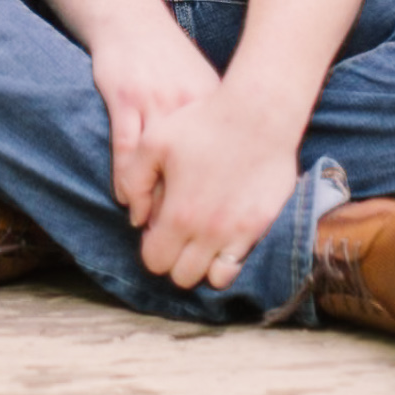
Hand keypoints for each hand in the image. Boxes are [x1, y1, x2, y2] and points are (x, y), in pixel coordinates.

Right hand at [91, 23, 220, 217]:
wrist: (129, 20)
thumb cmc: (167, 57)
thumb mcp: (199, 83)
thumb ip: (212, 119)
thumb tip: (230, 164)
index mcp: (209, 101)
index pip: (218, 159)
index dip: (216, 196)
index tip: (214, 227)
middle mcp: (185, 105)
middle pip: (190, 168)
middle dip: (187, 207)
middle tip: (184, 240)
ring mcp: (154, 103)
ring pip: (157, 166)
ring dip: (155, 203)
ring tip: (154, 233)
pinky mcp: (124, 100)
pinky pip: (127, 150)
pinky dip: (128, 181)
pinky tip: (129, 202)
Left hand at [128, 82, 300, 293]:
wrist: (258, 114)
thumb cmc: (203, 123)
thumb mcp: (154, 141)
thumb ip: (134, 180)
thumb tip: (135, 217)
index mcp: (178, 214)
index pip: (155, 261)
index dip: (152, 248)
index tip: (157, 229)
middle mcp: (207, 233)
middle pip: (182, 276)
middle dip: (173, 260)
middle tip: (177, 234)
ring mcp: (237, 234)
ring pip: (212, 280)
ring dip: (200, 265)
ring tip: (198, 240)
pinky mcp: (259, 227)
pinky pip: (238, 267)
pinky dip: (226, 262)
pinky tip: (221, 237)